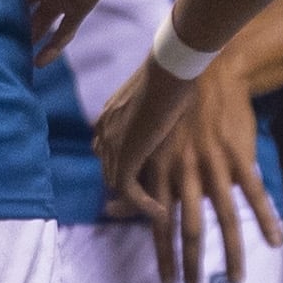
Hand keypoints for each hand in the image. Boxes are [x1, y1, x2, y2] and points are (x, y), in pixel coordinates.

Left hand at [97, 58, 204, 220]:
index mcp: (110, 114)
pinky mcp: (125, 157)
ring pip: (119, 183)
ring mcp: (113, 144)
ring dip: (137, 201)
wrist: (172, 69)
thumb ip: (158, 109)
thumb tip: (175, 111)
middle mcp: (105, 130)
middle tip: (150, 204)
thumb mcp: (163, 93)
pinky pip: (128, 191)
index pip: (109, 149)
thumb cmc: (176, 74)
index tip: (143, 180)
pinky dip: (143, 205)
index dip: (124, 166)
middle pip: (111, 169)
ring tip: (160, 213)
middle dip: (128, 189)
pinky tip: (161, 213)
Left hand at [123, 51, 282, 282]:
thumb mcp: (137, 139)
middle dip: (192, 263)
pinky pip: (255, 193)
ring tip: (238, 280)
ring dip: (232, 254)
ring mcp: (214, 166)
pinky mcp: (239, 156)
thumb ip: (128, 179)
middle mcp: (185, 174)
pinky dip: (266, 219)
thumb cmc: (166, 103)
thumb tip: (110, 209)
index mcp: (160, 172)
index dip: (163, 256)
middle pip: (190, 229)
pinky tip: (276, 242)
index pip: (159, 225)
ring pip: (224, 218)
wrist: (204, 69)